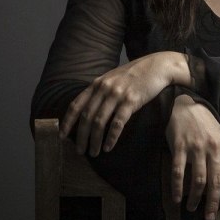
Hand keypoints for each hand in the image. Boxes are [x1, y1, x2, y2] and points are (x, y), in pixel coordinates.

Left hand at [61, 52, 188, 156]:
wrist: (157, 66)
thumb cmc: (136, 75)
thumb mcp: (113, 79)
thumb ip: (101, 91)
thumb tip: (89, 110)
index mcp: (97, 84)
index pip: (76, 105)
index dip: (67, 122)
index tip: (62, 136)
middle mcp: (104, 88)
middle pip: (86, 117)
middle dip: (81, 137)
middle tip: (80, 151)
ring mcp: (117, 94)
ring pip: (100, 122)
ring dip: (94, 140)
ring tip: (94, 153)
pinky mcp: (131, 101)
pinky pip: (117, 123)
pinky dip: (111, 138)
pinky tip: (108, 147)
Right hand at [166, 94, 219, 219]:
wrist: (184, 103)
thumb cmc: (204, 124)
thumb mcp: (219, 141)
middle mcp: (213, 148)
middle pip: (216, 182)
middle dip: (213, 203)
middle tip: (210, 218)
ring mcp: (196, 147)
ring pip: (198, 180)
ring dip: (195, 198)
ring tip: (192, 208)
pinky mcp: (179, 146)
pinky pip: (178, 172)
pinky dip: (177, 188)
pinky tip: (177, 198)